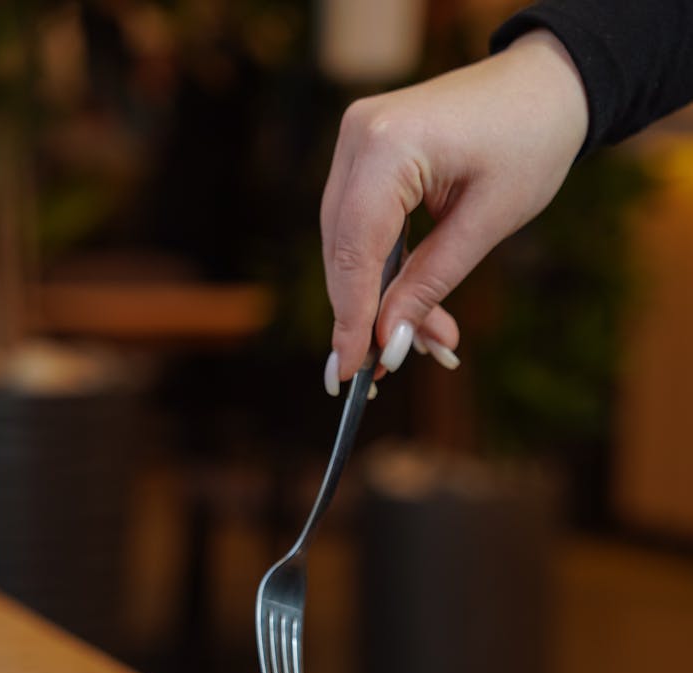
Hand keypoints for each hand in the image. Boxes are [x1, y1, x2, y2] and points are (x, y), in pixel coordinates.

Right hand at [320, 30, 588, 392]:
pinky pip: (362, 226)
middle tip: (388, 367)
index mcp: (388, 144)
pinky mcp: (365, 155)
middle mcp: (357, 137)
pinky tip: (409, 308)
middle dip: (366, 313)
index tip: (349, 371)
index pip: (355, 247)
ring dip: (379, 297)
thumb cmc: (530, 142)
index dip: (350, 316)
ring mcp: (356, 142)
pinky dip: (385, 269)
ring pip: (348, 244)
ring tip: (420, 341)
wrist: (546, 86)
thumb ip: (429, 283)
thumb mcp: (486, 224)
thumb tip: (386, 340)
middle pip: (342, 249)